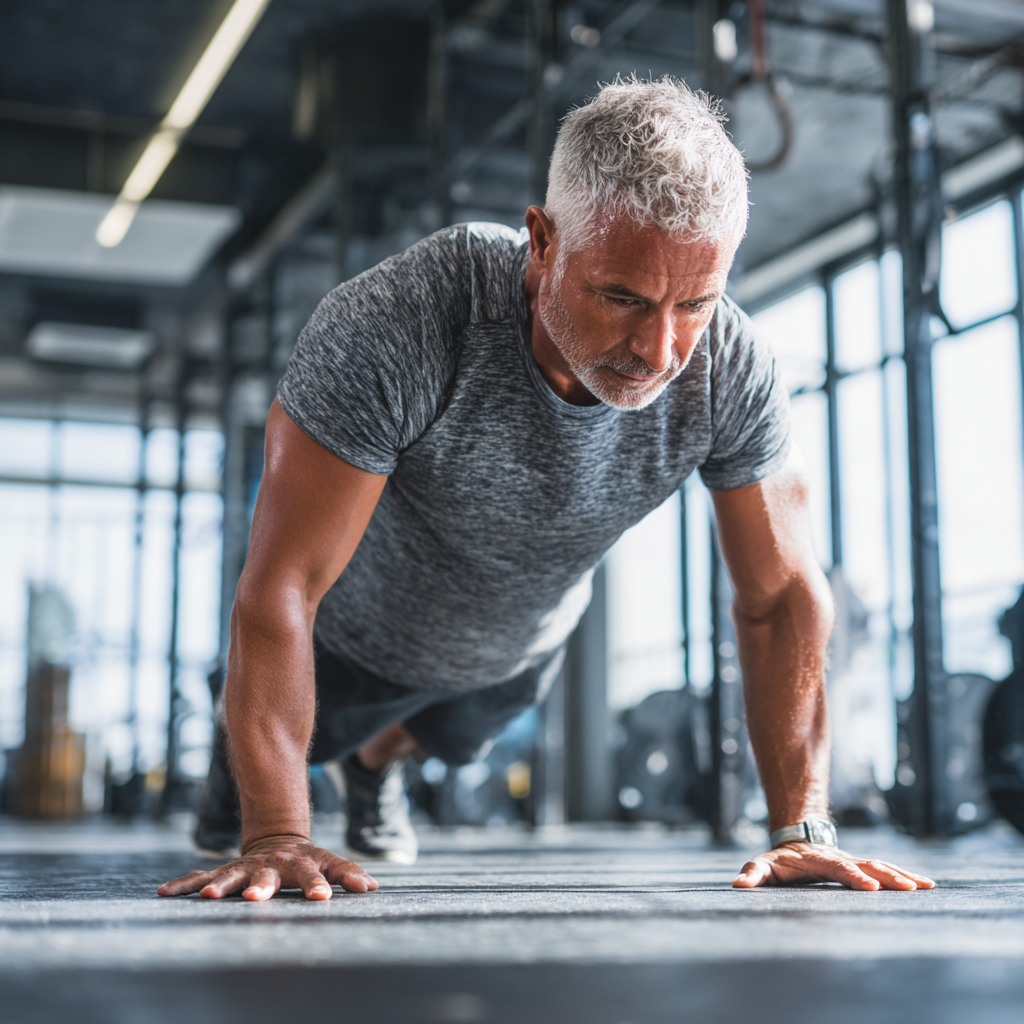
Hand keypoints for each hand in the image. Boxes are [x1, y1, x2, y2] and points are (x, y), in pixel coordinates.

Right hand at [157, 835, 377, 900]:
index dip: (321, 884)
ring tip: (207, 897)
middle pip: (272, 875)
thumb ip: (348, 874)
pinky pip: (200, 877)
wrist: (277, 839)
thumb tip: (372, 887)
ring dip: (220, 886)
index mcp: (304, 862)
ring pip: (233, 875)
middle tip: (256, 899)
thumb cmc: (309, 860)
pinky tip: (164, 893)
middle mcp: (274, 863)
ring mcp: (247, 867)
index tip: (324, 899)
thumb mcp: (330, 863)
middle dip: (264, 887)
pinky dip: (184, 885)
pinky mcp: (224, 872)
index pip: (317, 872)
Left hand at [732, 842, 935, 890]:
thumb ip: (753, 874)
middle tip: (908, 888)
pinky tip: (925, 885)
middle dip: (888, 876)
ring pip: (881, 866)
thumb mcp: (762, 865)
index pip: (839, 868)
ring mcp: (853, 862)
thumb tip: (738, 885)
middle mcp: (841, 859)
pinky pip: (885, 869)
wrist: (796, 841)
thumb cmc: (779, 861)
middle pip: (867, 865)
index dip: (853, 876)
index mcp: (820, 861)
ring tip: (925, 886)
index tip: (870, 887)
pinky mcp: (862, 867)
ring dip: (902, 875)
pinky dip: (904, 875)